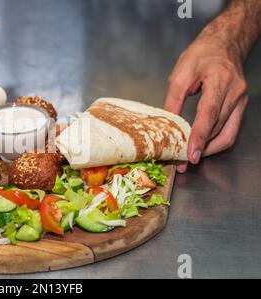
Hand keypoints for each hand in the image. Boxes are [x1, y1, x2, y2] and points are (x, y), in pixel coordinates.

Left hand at [164, 35, 247, 172]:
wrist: (225, 43)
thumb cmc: (202, 54)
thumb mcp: (180, 73)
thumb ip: (173, 99)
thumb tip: (167, 124)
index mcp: (219, 80)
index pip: (210, 114)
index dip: (200, 136)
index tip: (191, 154)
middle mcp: (235, 92)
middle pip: (219, 128)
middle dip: (201, 148)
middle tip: (183, 162)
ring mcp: (241, 100)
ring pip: (227, 133)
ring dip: (209, 149)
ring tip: (190, 157)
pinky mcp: (240, 106)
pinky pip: (231, 129)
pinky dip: (216, 141)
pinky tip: (202, 146)